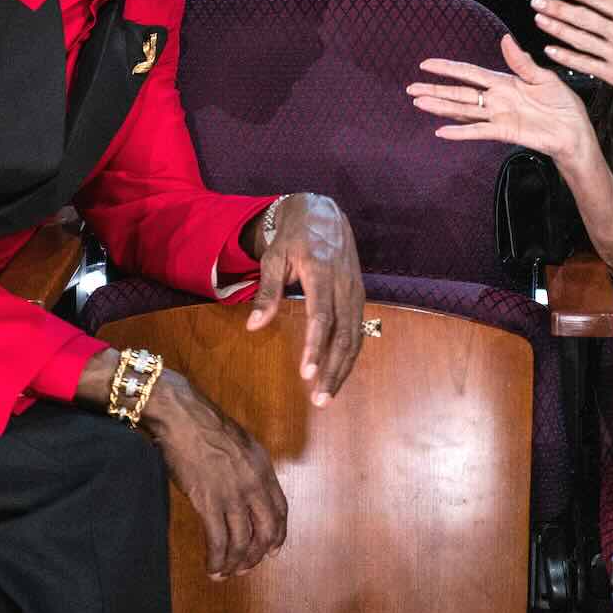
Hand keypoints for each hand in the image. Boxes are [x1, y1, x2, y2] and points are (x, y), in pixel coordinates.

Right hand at [143, 370, 287, 578]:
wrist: (182, 416)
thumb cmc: (205, 425)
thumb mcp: (240, 444)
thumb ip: (247, 469)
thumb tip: (245, 490)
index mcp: (264, 468)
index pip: (280, 511)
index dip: (278, 535)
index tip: (271, 550)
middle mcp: (254, 484)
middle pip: (266, 531)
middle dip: (257, 555)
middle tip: (247, 568)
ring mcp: (232, 495)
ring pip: (242, 541)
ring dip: (235, 563)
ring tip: (225, 573)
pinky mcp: (208, 502)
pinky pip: (218, 541)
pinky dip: (217, 560)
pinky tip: (211, 567)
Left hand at [247, 193, 364, 407]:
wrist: (323, 212)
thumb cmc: (292, 237)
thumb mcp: (273, 258)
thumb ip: (267, 292)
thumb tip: (253, 326)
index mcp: (321, 272)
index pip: (322, 317)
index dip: (315, 347)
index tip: (307, 374)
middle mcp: (344, 284)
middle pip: (344, 334)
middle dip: (333, 369)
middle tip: (320, 399)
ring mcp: (355, 290)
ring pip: (355, 337)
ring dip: (343, 368)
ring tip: (327, 395)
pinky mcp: (359, 295)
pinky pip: (358, 330)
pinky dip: (349, 355)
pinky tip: (338, 374)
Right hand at [408, 33, 596, 167]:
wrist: (574, 131)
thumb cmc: (563, 105)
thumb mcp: (544, 78)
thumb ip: (522, 62)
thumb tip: (505, 39)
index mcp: (504, 82)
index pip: (469, 73)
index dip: (447, 68)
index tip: (426, 65)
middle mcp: (496, 99)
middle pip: (459, 93)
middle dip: (435, 90)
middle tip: (410, 89)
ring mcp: (498, 116)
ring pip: (463, 110)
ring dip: (440, 107)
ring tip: (419, 103)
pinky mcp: (504, 132)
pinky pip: (478, 131)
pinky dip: (460, 132)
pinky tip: (441, 131)